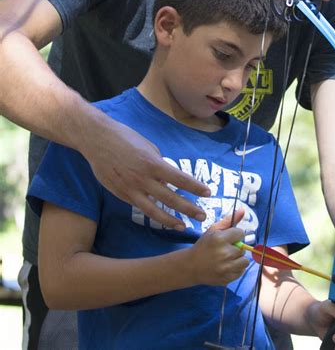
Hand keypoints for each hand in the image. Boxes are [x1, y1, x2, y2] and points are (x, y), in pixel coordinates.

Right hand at [81, 117, 210, 229]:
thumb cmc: (125, 138)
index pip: (180, 179)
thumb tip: (168, 179)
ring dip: (170, 220)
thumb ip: (159, 164)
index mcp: (153, 163)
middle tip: (202, 216)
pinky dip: (152, 212)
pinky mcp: (120, 194)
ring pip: (154, 210)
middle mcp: (143, 179)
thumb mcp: (148, 147)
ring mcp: (130, 189)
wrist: (97, 139)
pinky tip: (161, 217)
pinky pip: (139, 206)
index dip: (195, 187)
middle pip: (170, 198)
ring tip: (183, 226)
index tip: (207, 193)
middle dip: (188, 209)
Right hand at [190, 209, 248, 285]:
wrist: (191, 266)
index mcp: (220, 239)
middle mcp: (224, 254)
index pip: (241, 233)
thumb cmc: (203, 245)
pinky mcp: (227, 278)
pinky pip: (241, 271)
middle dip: (236, 247)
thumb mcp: (213, 230)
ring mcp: (226, 268)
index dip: (235, 235)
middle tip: (225, 248)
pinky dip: (236, 268)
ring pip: (245, 261)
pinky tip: (227, 265)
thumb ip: (229, 221)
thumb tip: (243, 210)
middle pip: (243, 247)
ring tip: (228, 257)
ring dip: (238, 258)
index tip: (229, 238)